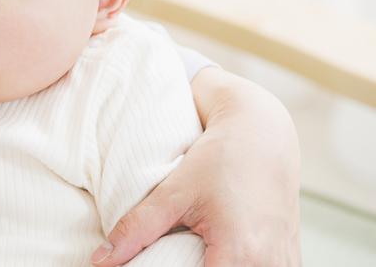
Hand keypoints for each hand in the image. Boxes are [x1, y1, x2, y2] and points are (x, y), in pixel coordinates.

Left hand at [92, 67, 300, 266]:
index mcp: (239, 253)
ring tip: (187, 251)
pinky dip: (232, 266)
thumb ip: (136, 228)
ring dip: (208, 266)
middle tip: (160, 255)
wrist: (262, 135)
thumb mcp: (174, 192)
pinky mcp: (288, 263)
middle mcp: (267, 266)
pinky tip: (210, 253)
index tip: (144, 263)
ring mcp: (284, 266)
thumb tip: (100, 260)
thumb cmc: (220, 157)